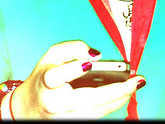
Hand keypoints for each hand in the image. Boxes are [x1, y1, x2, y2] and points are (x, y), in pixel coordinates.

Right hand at [6, 40, 144, 118]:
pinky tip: (126, 94)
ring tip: (136, 85)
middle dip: (115, 90)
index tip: (90, 63)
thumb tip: (96, 55)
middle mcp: (54, 103)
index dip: (73, 70)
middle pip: (87, 100)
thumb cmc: (45, 75)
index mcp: (45, 82)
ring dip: (119, 100)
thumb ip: (73, 48)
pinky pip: (95, 116)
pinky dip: (112, 105)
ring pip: (95, 112)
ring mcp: (63, 118)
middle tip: (137, 80)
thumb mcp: (53, 54)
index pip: (57, 77)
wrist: (28, 107)